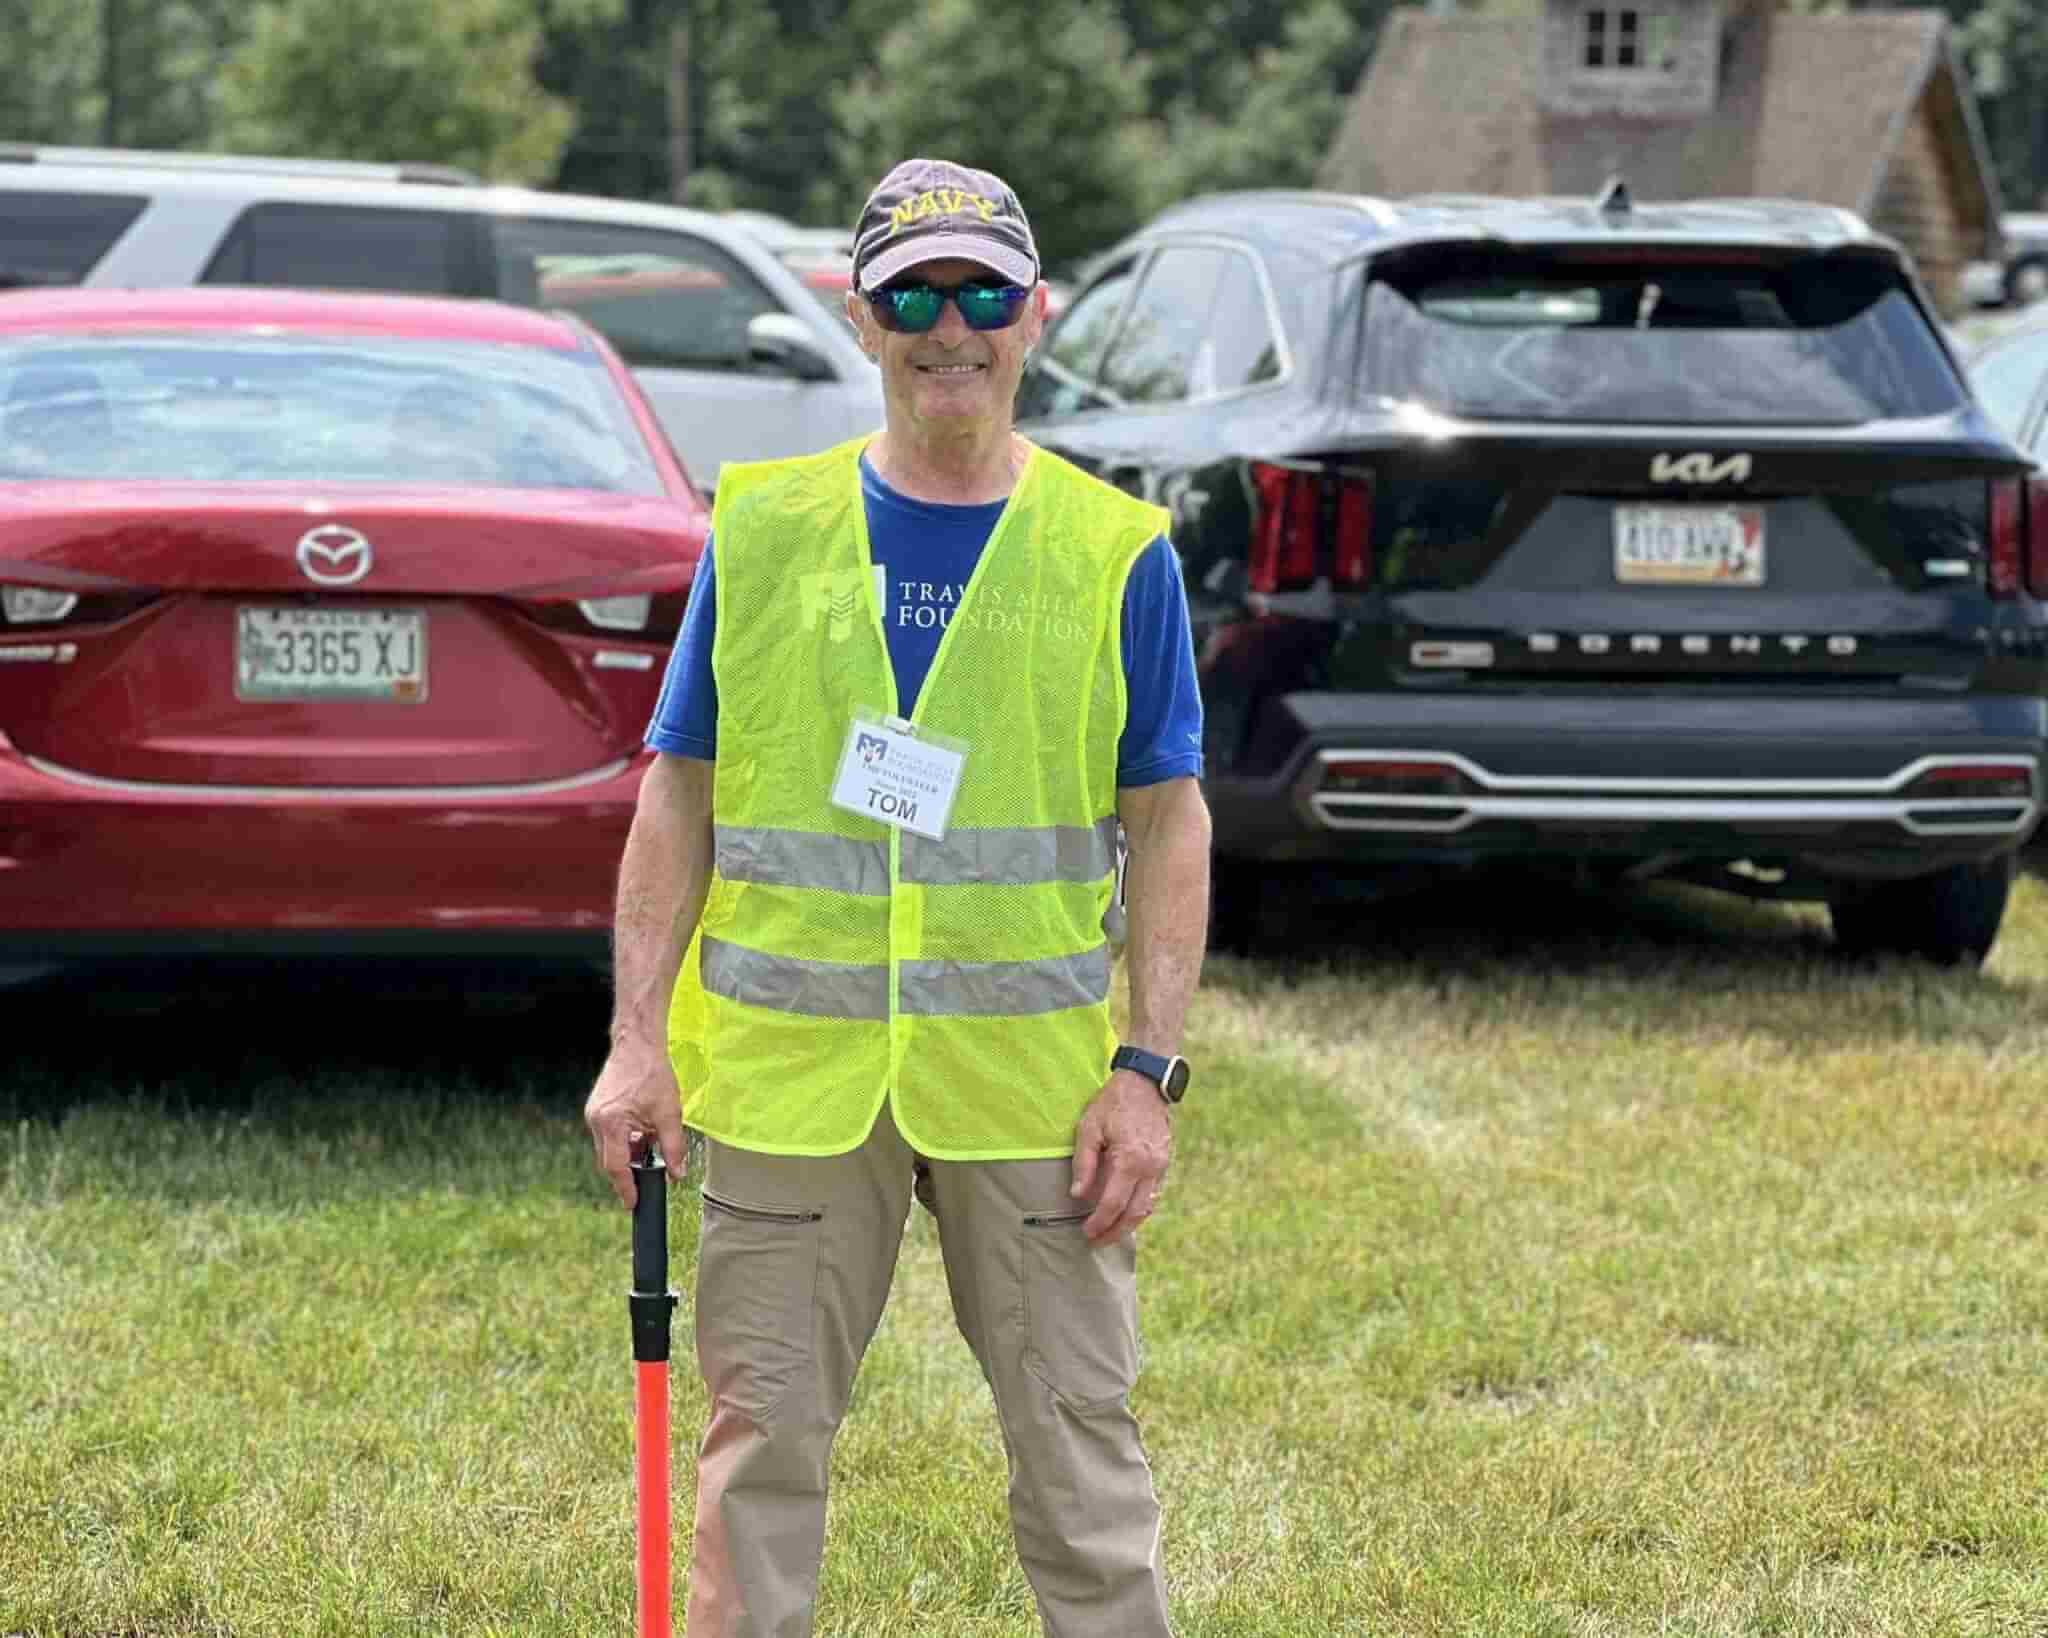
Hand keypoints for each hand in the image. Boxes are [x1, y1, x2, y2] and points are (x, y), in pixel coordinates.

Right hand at [584, 1042, 687, 1209]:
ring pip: (608, 1149)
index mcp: (611, 1124)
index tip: (633, 1203)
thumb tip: (677, 1173)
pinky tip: (640, 1137)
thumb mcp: (669, 1113)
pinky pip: (608, 1135)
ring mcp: (594, 1114)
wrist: (638, 1044)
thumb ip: (673, 1147)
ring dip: (626, 1156)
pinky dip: (623, 1142)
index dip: (626, 1188)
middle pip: (609, 1161)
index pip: (616, 1167)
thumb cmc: (652, 1074)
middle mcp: (596, 1121)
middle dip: (626, 1175)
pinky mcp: (597, 1108)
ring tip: (648, 1153)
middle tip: (643, 1185)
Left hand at [1069, 1069, 1172, 1243]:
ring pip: (1147, 1208)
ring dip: (1129, 1225)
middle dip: (1115, 1232)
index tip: (1086, 1233)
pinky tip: (1124, 1212)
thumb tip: (1078, 1195)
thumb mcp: (1089, 1127)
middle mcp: (1150, 1168)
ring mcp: (1161, 1167)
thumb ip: (1083, 1163)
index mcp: (1130, 1160)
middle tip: (1096, 1242)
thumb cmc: (1113, 1103)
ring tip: (1109, 1233)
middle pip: (1134, 1214)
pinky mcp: (1164, 1163)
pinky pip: (1153, 1194)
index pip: (1113, 1204)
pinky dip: (1139, 1208)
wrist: (1146, 1083)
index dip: (1099, 1223)